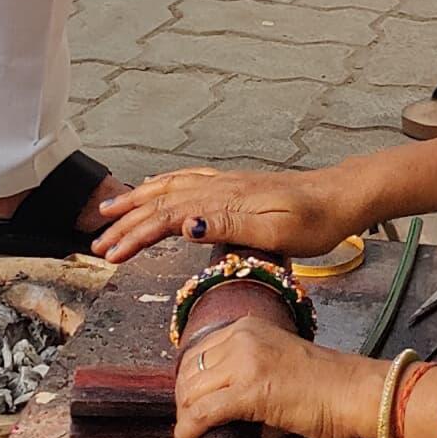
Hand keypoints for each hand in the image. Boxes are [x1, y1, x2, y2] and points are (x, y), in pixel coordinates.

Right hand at [92, 162, 359, 265]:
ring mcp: (224, 186)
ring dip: (136, 202)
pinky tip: (155, 189)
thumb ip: (228, 225)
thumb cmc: (313, 222)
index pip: (166, 217)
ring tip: (110, 211)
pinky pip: (186, 182)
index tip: (110, 255)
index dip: (134, 235)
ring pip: (169, 189)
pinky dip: (162, 186)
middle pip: (160, 202)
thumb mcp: (275, 231)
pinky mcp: (233, 188)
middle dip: (125, 222)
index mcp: (222, 202)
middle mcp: (217, 189)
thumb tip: (182, 224)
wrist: (339, 198)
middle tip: (97, 243)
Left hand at [173, 311, 375, 437]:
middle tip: (192, 428)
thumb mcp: (280, 367)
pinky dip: (188, 432)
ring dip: (185, 420)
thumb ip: (250, 379)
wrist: (360, 395)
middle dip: (184, 404)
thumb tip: (223, 409)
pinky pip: (201, 414)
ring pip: (189, 393)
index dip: (188, 386)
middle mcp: (243, 337)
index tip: (191, 406)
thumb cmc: (332, 389)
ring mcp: (245, 361)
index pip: (197, 354)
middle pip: (188, 373)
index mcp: (250, 327)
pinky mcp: (249, 390)